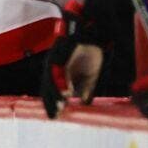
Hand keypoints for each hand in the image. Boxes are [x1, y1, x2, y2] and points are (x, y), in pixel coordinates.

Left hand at [41, 1, 103, 117]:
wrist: (98, 31)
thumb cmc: (94, 51)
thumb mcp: (92, 75)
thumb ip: (87, 88)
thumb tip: (85, 103)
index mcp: (62, 72)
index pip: (54, 90)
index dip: (54, 103)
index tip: (57, 116)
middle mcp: (56, 66)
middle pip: (49, 86)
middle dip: (51, 102)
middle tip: (55, 116)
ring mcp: (56, 59)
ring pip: (51, 80)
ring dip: (55, 95)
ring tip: (60, 107)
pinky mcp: (60, 53)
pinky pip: (58, 70)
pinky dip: (62, 82)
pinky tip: (67, 93)